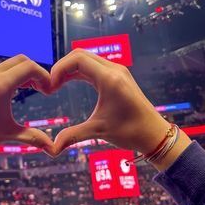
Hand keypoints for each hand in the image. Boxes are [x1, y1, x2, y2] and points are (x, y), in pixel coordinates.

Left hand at [0, 55, 54, 160]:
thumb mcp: (8, 134)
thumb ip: (33, 137)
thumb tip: (53, 149)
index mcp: (0, 85)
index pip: (29, 67)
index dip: (44, 76)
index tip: (49, 91)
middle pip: (21, 60)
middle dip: (35, 72)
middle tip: (42, 89)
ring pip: (9, 64)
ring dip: (23, 73)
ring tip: (31, 90)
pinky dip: (11, 75)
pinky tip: (15, 91)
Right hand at [51, 49, 177, 156]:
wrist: (154, 134)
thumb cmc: (130, 132)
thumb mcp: (99, 131)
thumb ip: (73, 135)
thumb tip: (52, 149)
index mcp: (109, 79)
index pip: (77, 59)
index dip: (59, 69)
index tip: (50, 86)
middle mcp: (114, 70)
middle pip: (79, 54)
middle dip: (61, 67)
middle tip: (50, 85)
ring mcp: (116, 71)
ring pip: (86, 58)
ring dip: (69, 68)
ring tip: (56, 84)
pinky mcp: (117, 75)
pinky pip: (93, 65)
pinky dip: (78, 70)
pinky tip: (68, 82)